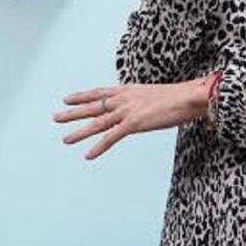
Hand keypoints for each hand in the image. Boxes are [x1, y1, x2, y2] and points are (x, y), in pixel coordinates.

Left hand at [53, 79, 208, 159]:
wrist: (190, 95)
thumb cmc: (178, 96)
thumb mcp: (153, 95)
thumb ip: (142, 101)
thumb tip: (139, 107)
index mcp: (127, 90)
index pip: (99, 92)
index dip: (82, 96)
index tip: (67, 98)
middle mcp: (124, 98)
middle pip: (93, 106)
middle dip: (73, 112)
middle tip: (56, 118)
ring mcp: (128, 110)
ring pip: (98, 122)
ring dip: (80, 131)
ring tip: (65, 139)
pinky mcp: (135, 123)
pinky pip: (112, 137)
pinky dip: (99, 147)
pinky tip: (88, 155)